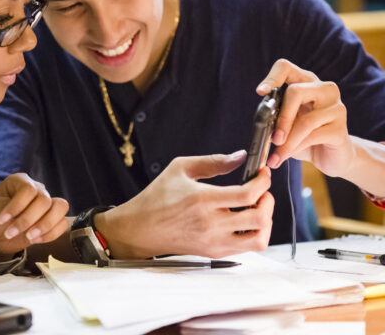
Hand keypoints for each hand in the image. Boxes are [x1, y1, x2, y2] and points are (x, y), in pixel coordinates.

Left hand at [0, 173, 68, 260]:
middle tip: (10, 233)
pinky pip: (63, 224)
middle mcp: (36, 189)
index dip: (17, 206)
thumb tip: (15, 210)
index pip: (28, 189)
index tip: (2, 220)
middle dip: (27, 220)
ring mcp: (46, 204)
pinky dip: (50, 234)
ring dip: (45, 225)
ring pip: (60, 207)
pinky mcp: (53, 220)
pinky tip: (34, 240)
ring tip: (28, 238)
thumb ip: (0, 206)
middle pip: (44, 200)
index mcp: (19, 182)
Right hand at [95, 151, 273, 258]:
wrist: (141, 228)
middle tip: (261, 192)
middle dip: (268, 201)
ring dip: (266, 221)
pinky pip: (248, 247)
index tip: (262, 174)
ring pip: (260, 238)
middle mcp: (211, 223)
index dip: (263, 182)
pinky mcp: (215, 252)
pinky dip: (254, 232)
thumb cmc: (158, 197)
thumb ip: (213, 161)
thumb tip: (241, 156)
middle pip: (260, 217)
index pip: (248, 194)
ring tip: (256, 209)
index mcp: (202, 199)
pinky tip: (243, 220)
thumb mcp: (180, 168)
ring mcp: (214, 241)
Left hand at [257, 58, 353, 176]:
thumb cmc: (304, 136)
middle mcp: (324, 89)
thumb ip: (275, 118)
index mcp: (305, 82)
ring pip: (305, 120)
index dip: (272, 77)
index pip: (286, 67)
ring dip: (287, 141)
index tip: (260, 92)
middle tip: (272, 138)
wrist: (331, 157)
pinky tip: (285, 156)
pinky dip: (295, 148)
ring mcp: (336, 107)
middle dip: (281, 117)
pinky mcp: (341, 128)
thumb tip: (261, 123)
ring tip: (276, 155)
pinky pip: (313, 136)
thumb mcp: (286, 124)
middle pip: (296, 91)